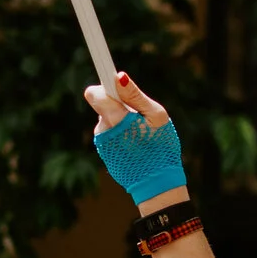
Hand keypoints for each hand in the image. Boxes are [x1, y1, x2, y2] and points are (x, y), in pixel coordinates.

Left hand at [85, 71, 187, 207]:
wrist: (156, 184)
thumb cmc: (161, 148)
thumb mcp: (156, 117)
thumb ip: (135, 96)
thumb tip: (118, 76)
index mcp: (116, 119)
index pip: (95, 93)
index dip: (102, 82)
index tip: (107, 73)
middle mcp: (103, 129)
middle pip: (103, 102)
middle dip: (118, 102)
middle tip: (138, 113)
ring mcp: (101, 141)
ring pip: (106, 115)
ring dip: (121, 118)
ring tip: (140, 132)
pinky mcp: (103, 149)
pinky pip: (109, 129)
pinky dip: (120, 130)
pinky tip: (135, 141)